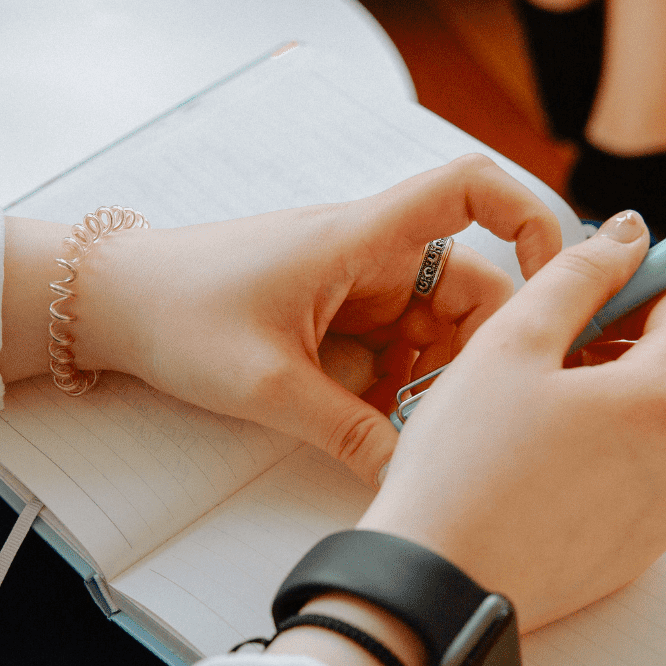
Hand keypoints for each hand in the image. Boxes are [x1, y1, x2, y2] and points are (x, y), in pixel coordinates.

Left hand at [51, 155, 560, 486]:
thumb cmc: (178, 313)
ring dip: (430, 381)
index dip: (529, 219)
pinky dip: (394, 389)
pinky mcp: (334, 319)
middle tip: (457, 420)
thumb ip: (346, 431)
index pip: (469, 189)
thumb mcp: (267, 384)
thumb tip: (408, 475)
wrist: (110, 304)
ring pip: (431, 330)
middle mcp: (368, 255)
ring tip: (404, 433)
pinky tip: (374, 429)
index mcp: (361, 239)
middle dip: (473, 355)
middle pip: (468, 287)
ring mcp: (352, 287)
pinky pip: (392, 351)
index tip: (554, 283)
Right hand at [358, 211, 665, 632]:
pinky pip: (638, 481)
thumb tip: (628, 234)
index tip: (587, 300)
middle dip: (618, 352)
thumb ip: (578, 275)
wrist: (438, 582)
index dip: (639, 289)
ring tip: (530, 424)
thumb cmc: (463, 462)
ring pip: (654, 427)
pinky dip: (602, 462)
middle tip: (539, 365)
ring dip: (608, 408)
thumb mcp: (510, 343)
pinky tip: (537, 473)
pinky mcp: (641, 552)